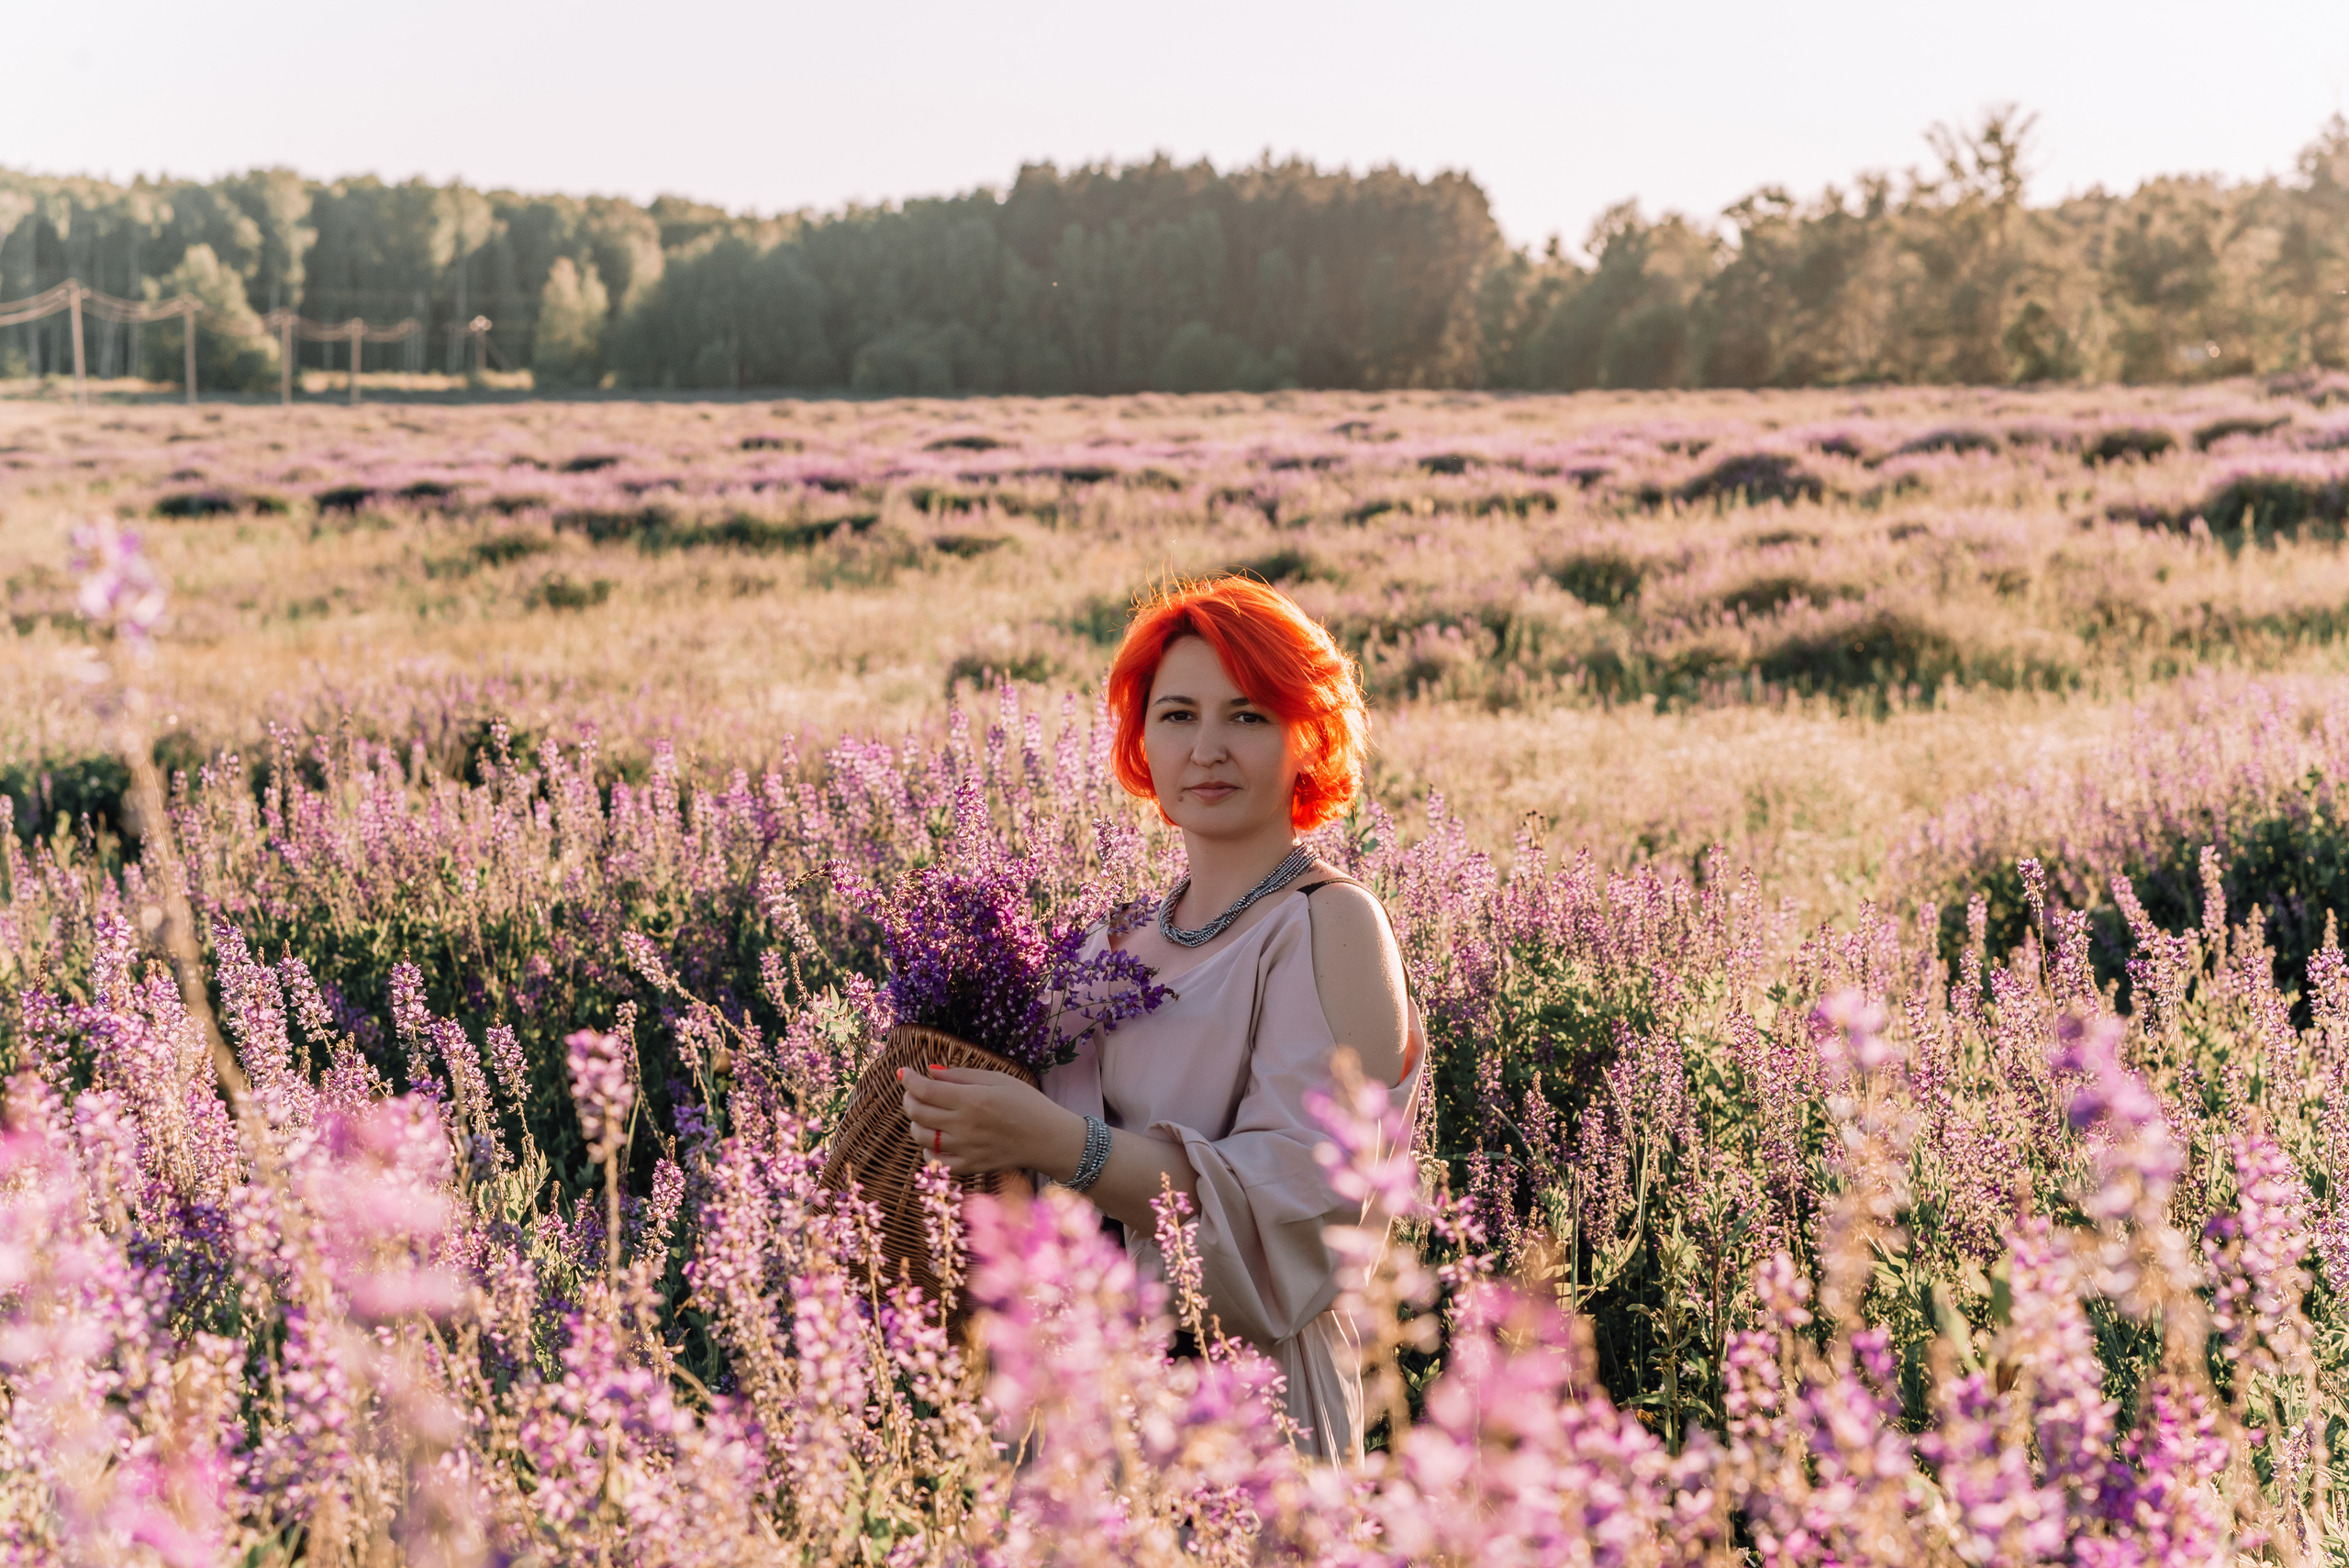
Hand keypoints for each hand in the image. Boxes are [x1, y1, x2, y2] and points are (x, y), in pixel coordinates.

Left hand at [900, 1065, 1084, 1178]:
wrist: (1048, 1138)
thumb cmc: (1026, 1103)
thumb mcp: (997, 1079)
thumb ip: (961, 1075)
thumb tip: (930, 1072)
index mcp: (972, 1100)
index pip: (925, 1090)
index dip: (909, 1079)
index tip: (904, 1072)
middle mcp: (965, 1126)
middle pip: (918, 1113)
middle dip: (909, 1098)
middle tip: (914, 1091)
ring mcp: (966, 1149)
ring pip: (922, 1137)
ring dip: (916, 1122)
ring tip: (925, 1114)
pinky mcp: (970, 1167)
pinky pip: (936, 1161)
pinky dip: (929, 1150)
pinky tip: (937, 1139)